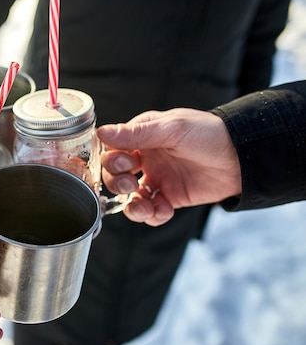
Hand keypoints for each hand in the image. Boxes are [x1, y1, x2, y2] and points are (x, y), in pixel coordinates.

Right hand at [96, 108, 241, 225]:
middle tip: (132, 185)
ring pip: (131, 197)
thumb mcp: (171, 129)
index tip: (126, 163)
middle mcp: (146, 158)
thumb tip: (101, 132)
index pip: (113, 150)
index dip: (112, 160)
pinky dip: (153, 215)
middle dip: (119, 184)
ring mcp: (158, 179)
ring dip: (132, 206)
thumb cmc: (208, 134)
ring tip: (144, 208)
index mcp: (142, 136)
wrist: (242, 157)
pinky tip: (163, 211)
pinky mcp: (171, 197)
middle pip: (116, 176)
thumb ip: (136, 134)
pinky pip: (152, 211)